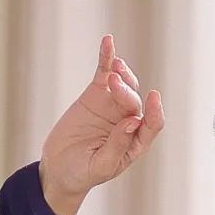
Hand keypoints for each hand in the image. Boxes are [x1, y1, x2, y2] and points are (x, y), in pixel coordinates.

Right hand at [38, 36, 163, 214]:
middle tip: (113, 84)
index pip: (152, 124)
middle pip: (135, 101)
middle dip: (127, 91)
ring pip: (125, 84)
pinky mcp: (96, 94)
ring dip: (123, 74)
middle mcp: (128, 121)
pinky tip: (108, 42)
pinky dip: (107, 58)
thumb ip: (117, 145)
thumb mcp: (100, 166)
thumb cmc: (82, 172)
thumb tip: (132, 122)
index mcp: (135, 143)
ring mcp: (112, 106)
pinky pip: (104, 73)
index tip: (154, 96)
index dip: (156, 111)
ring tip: (115, 66)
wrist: (58, 167)